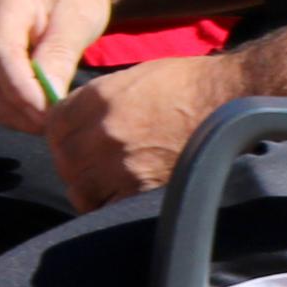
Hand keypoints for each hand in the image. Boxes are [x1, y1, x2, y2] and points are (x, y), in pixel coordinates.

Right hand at [0, 0, 119, 133]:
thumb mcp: (79, 16)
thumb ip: (60, 56)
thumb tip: (48, 102)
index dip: (20, 90)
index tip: (50, 115)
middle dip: (20, 109)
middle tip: (59, 124)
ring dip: (13, 113)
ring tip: (50, 117)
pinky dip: (6, 106)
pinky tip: (34, 107)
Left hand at [47, 51, 243, 211]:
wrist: (233, 102)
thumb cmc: (188, 85)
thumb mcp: (132, 78)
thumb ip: (96, 100)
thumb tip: (74, 121)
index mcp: (98, 99)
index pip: (53, 125)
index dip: (61, 136)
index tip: (72, 143)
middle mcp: (104, 131)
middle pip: (64, 159)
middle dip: (73, 165)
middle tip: (91, 169)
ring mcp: (123, 163)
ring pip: (80, 189)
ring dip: (89, 190)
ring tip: (107, 186)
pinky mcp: (145, 190)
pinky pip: (110, 208)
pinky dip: (112, 208)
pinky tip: (124, 200)